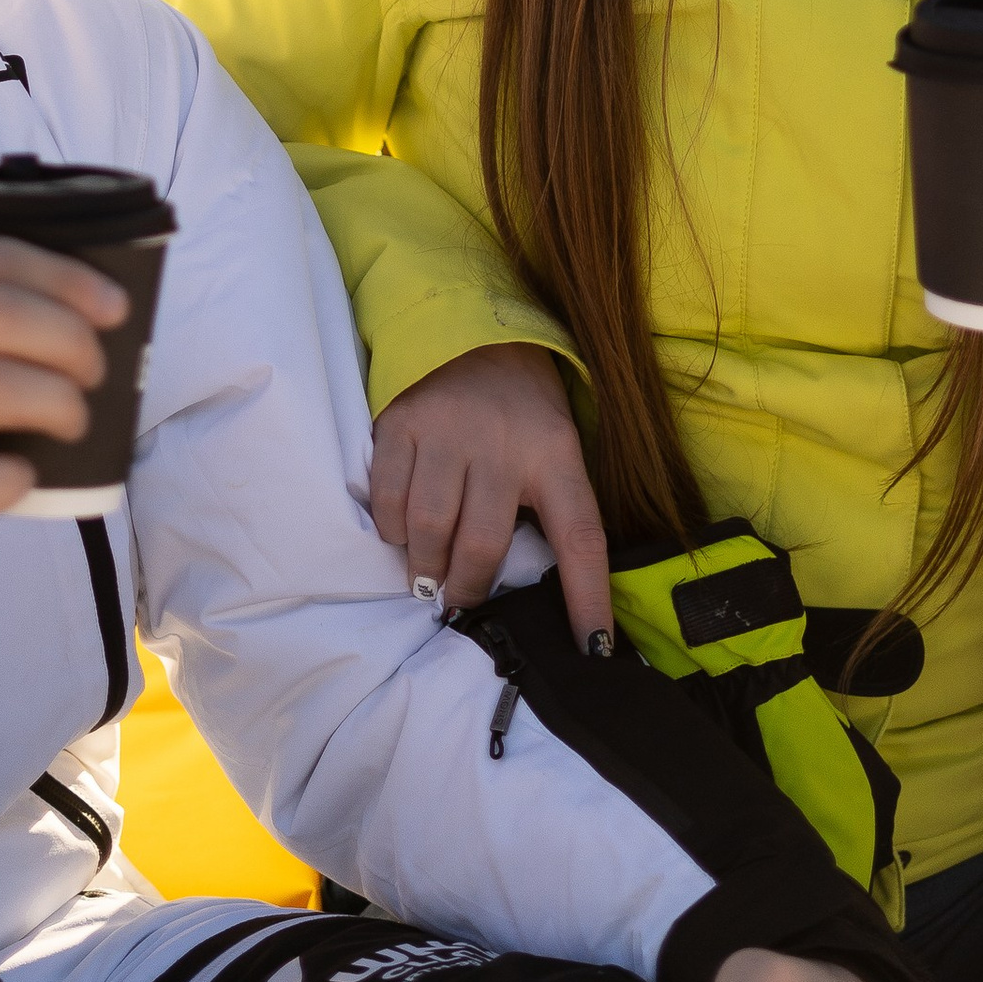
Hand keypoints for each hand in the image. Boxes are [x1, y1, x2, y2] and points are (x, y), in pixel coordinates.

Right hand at [368, 343, 612, 646]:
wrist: (475, 331)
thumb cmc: (522, 408)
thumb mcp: (556, 446)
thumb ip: (551, 506)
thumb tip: (549, 595)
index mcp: (556, 453)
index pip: (581, 536)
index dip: (588, 598)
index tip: (593, 650)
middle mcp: (503, 444)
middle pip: (482, 545)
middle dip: (468, 590)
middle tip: (459, 602)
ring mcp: (448, 431)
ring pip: (429, 529)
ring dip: (425, 568)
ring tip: (428, 576)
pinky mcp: (402, 423)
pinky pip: (390, 500)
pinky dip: (393, 531)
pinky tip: (404, 532)